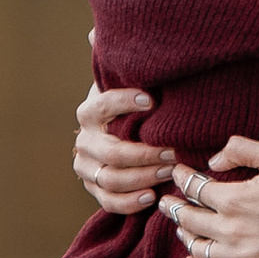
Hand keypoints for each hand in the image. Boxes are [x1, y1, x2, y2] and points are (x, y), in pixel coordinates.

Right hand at [75, 81, 170, 213]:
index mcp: (89, 114)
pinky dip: (130, 202)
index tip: (152, 101)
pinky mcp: (93, 188)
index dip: (125, 103)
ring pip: (111, 179)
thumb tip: (125, 55)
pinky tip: (151, 196)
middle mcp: (84, 141)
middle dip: (146, 155)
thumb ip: (135, 82)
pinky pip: (109, 201)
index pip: (102, 106)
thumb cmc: (132, 111)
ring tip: (169, 172)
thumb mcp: (129, 92)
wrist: (115, 132)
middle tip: (173, 152)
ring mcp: (86, 168)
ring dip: (143, 178)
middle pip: (113, 153)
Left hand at [162, 137, 258, 257]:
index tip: (179, 174)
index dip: (182, 178)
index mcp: (236, 199)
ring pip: (198, 251)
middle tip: (168, 202)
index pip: (194, 188)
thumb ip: (243, 150)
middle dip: (174, 207)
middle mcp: (233, 231)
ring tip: (182, 229)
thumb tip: (213, 161)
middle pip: (189, 220)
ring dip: (185, 237)